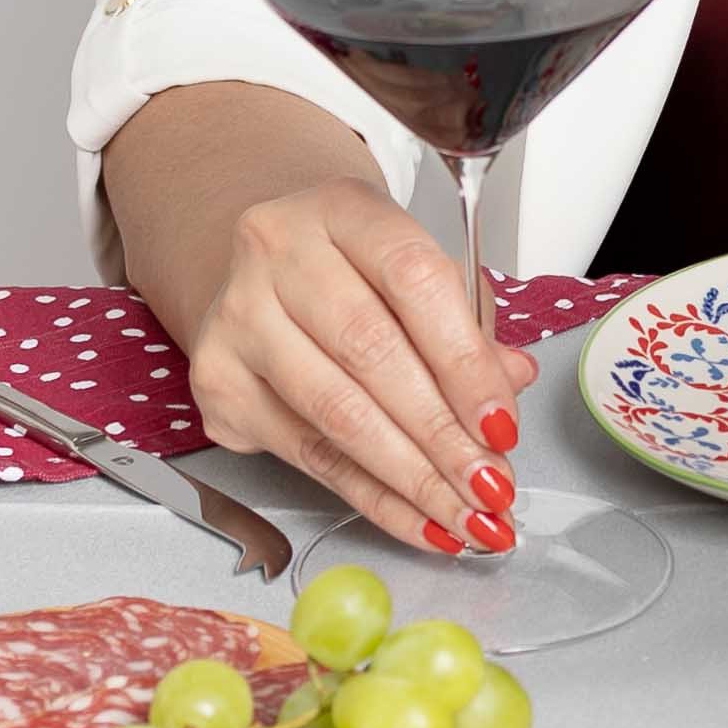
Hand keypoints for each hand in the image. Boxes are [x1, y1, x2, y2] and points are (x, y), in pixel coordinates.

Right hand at [185, 180, 537, 559]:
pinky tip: (417, 519)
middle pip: (371, 353)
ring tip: (465, 516)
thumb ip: (466, 323)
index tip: (503, 423)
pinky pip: (307, 455)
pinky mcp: (217, 383)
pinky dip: (372, 497)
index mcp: (340, 209)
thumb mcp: (415, 268)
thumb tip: (511, 382)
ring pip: (335, 415)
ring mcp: (236, 318)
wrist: (269, 264)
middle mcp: (276, 254)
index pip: (413, 279)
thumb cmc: (354, 267)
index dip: (465, 360)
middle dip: (442, 434)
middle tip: (491, 486)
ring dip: (411, 478)